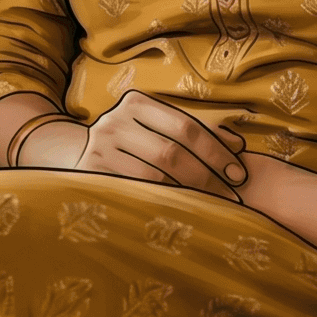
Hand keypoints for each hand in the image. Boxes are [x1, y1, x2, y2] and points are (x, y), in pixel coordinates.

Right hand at [25, 91, 248, 200]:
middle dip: (207, 178)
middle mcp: (116, 120)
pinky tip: (181, 213)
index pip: (186, 127)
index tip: (239, 175)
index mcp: (137, 102)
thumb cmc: (133, 143)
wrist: (78, 155)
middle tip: (232, 199)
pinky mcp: (91, 173)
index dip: (217, 152)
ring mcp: (100, 147)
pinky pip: (135, 192)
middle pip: (172, 152)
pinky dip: (162, 203)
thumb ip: (196, 133)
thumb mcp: (158, 128)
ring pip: (154, 176)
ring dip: (188, 195)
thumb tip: (238, 145)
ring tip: (213, 209)